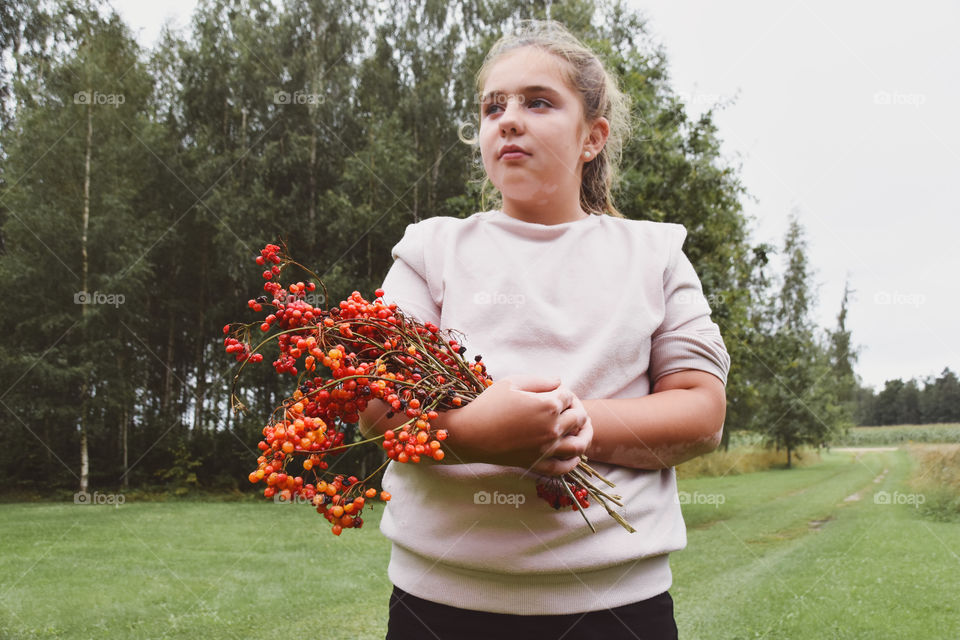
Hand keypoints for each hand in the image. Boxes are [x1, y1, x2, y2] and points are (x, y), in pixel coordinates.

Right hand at [442, 374, 592, 476]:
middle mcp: (552, 428)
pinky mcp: (538, 464)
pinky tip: (572, 454)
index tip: (556, 392)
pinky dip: (573, 461)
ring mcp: (547, 449)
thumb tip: (559, 382)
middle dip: (577, 409)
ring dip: (585, 435)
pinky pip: (564, 467)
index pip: (568, 395)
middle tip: (569, 407)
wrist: (470, 434)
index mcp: (548, 405)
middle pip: (579, 417)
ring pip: (579, 444)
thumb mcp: (512, 383)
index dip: (564, 391)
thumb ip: (540, 380)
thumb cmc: (488, 405)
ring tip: (581, 430)